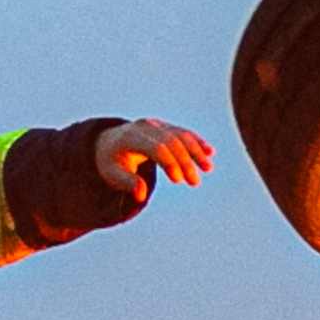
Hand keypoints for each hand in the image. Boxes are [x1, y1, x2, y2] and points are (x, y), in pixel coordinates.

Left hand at [96, 120, 213, 204]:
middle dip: (185, 162)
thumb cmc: (112, 162)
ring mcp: (156, 124)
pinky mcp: (165, 126)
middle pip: (171, 142)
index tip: (178, 181)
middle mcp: (145, 127)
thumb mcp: (111, 174)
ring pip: (180, 135)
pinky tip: (210, 152)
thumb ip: (126, 182)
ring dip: (196, 151)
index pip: (156, 148)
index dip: (170, 163)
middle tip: (195, 183)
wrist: (109, 142)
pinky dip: (197, 142)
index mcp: (131, 137)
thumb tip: (141, 195)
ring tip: (208, 169)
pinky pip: (183, 133)